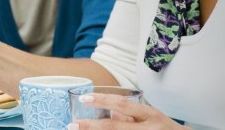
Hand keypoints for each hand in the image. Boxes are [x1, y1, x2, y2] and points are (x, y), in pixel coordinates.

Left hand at [68, 93, 190, 129]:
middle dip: (91, 127)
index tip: (84, 98)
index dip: (102, 101)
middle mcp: (149, 129)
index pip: (122, 105)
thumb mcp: (152, 117)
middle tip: (72, 125)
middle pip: (115, 128)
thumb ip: (130, 115)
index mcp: (151, 115)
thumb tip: (110, 113)